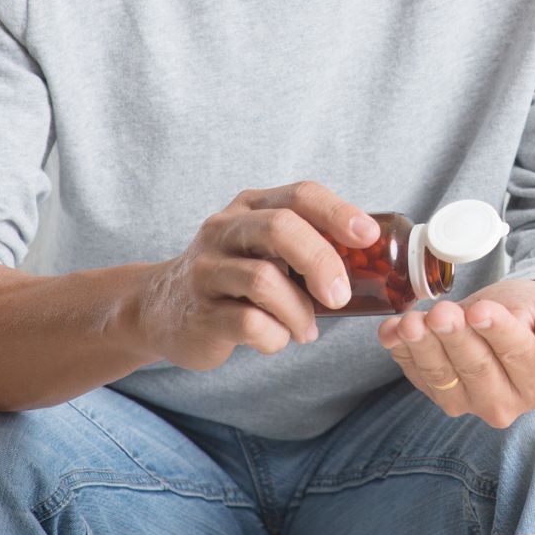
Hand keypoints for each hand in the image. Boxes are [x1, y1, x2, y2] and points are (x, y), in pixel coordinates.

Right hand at [131, 181, 379, 370]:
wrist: (159, 310)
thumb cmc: (233, 277)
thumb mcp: (264, 247)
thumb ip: (307, 243)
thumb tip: (376, 261)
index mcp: (251, 206)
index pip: (301, 194)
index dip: (339, 213)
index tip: (368, 237)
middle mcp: (225, 229)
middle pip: (282, 229)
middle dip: (322, 262)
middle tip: (342, 296)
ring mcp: (207, 269)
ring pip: (265, 280)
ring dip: (299, 311)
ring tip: (306, 329)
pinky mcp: (199, 312)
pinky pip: (249, 323)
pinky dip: (276, 337)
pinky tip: (277, 339)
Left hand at [376, 278, 534, 427]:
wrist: (519, 325)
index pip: (516, 353)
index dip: (496, 331)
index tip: (478, 310)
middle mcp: (507, 402)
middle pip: (477, 368)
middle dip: (455, 338)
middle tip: (441, 312)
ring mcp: (471, 403)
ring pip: (444, 376)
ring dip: (423, 347)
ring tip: (411, 322)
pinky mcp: (444, 395)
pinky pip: (419, 376)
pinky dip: (402, 353)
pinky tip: (392, 331)